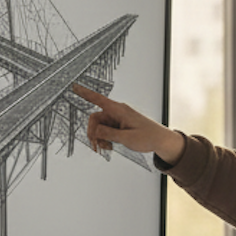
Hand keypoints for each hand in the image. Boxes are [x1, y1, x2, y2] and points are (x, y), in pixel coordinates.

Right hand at [71, 84, 185, 162]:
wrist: (162, 141)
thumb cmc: (149, 136)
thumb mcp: (126, 138)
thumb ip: (108, 134)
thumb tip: (94, 131)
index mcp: (119, 110)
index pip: (98, 99)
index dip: (85, 93)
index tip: (74, 87)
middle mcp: (117, 112)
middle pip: (95, 118)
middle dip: (94, 133)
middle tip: (96, 146)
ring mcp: (118, 119)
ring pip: (100, 126)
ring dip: (100, 138)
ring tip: (107, 148)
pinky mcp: (120, 125)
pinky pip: (106, 130)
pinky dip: (106, 138)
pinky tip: (111, 146)